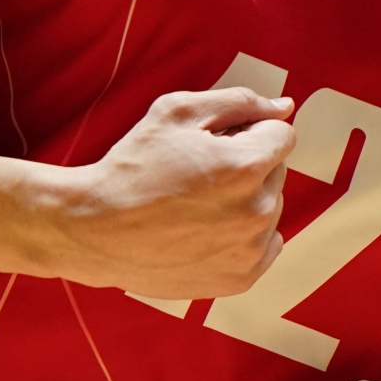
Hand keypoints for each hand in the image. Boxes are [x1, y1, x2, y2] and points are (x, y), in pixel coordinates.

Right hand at [52, 88, 294, 299]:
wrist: (96, 229)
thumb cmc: (134, 166)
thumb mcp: (178, 112)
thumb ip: (240, 102)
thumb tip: (285, 107)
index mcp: (246, 166)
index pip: (281, 134)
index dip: (248, 130)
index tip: (216, 142)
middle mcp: (257, 210)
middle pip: (276, 170)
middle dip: (247, 164)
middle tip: (199, 172)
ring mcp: (251, 249)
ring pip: (270, 207)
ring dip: (245, 199)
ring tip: (196, 203)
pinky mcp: (241, 278)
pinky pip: (266, 245)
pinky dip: (244, 235)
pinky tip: (207, 230)